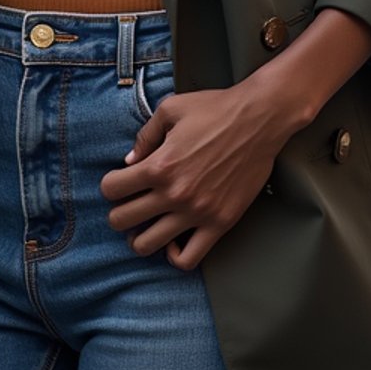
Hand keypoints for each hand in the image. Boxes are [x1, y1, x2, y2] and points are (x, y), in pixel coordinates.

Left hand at [99, 79, 291, 271]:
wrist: (259, 121)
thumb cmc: (214, 110)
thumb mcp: (171, 109)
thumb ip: (145, 136)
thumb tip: (128, 162)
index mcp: (159, 165)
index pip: (111, 189)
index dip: (111, 184)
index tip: (122, 181)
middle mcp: (174, 193)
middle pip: (121, 221)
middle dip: (119, 212)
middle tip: (130, 204)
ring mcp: (197, 212)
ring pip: (146, 246)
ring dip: (140, 236)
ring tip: (148, 224)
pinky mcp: (220, 224)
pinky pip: (187, 259)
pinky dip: (174, 255)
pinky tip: (175, 238)